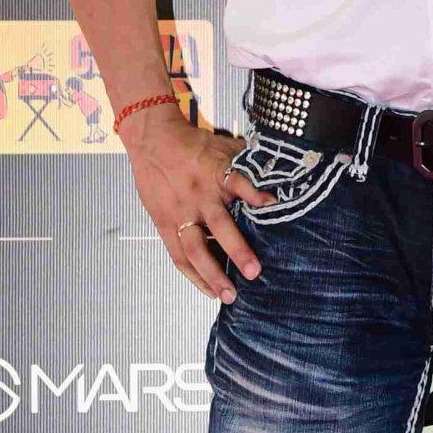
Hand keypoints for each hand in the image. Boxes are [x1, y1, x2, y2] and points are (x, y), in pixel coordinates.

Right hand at [120, 110, 279, 302]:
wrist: (151, 138)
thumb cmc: (191, 143)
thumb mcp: (223, 145)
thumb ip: (248, 161)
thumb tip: (280, 168)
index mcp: (216, 174)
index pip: (239, 183)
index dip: (256, 194)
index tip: (273, 206)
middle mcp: (199, 196)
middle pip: (218, 225)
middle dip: (237, 250)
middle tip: (253, 272)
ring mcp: (180, 213)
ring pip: (195, 248)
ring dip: (211, 274)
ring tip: (228, 295)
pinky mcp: (164, 223)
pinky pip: (178, 254)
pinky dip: (193, 275)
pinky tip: (208, 290)